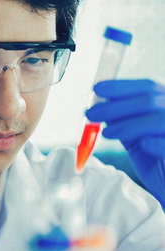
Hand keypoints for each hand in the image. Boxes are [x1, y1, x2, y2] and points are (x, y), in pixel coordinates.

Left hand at [86, 79, 164, 206]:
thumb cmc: (157, 163)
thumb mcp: (135, 138)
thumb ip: (122, 122)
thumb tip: (98, 106)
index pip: (146, 87)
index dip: (120, 87)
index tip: (96, 90)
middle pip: (149, 100)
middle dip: (115, 107)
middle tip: (91, 114)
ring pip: (158, 119)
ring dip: (127, 125)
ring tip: (105, 133)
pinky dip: (154, 142)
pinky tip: (143, 145)